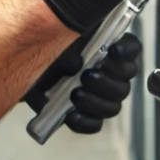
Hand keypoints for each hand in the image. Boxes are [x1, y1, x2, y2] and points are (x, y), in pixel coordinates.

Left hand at [24, 33, 141, 133]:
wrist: (27, 65)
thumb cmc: (51, 44)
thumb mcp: (62, 36)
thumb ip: (72, 45)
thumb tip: (76, 65)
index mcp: (111, 47)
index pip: (132, 47)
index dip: (127, 49)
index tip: (113, 49)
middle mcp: (111, 73)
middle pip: (125, 82)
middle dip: (107, 81)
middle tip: (87, 75)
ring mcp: (101, 96)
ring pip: (113, 106)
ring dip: (96, 102)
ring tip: (75, 94)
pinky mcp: (86, 114)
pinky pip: (95, 124)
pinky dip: (84, 121)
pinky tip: (71, 114)